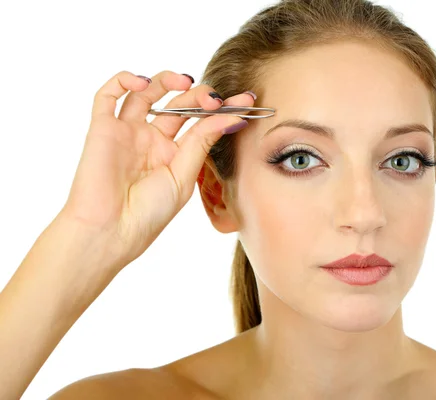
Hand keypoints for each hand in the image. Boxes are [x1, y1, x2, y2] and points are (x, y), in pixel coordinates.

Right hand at [59, 70, 252, 269]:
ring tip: (185, 82)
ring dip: (165, 79)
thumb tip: (232, 117)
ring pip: (145, 92)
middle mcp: (151, 139)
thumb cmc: (149, 213)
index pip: (201, 123)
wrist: (111, 231)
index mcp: (174, 154)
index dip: (222, 109)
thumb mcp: (184, 176)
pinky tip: (142, 82)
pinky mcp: (102, 128)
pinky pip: (107, 95)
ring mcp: (127, 132)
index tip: (247, 100)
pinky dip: (123, 80)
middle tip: (215, 98)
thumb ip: (202, 143)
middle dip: (200, 95)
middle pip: (178, 104)